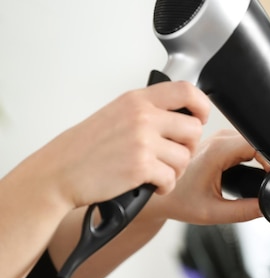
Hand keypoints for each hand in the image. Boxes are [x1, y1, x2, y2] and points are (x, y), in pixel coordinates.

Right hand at [24, 81, 211, 210]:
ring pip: (185, 157)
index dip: (202, 106)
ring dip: (175, 170)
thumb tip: (183, 115)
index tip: (200, 118)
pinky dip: (164, 186)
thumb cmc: (85, 148)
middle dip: (188, 147)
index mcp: (137, 100)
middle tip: (173, 155)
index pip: (186, 91)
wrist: (59, 172)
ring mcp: (142, 141)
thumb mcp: (117, 114)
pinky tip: (151, 185)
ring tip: (157, 172)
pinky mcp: (141, 167)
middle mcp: (142, 116)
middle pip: (193, 129)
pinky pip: (172, 179)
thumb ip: (148, 111)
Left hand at [148, 129, 269, 224]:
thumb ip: (244, 211)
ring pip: (253, 140)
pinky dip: (253, 156)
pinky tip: (251, 172)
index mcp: (217, 151)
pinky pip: (245, 143)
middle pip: (258, 140)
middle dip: (269, 159)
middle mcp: (218, 140)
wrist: (159, 196)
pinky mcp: (219, 143)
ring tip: (262, 178)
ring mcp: (219, 139)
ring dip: (262, 157)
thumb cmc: (178, 201)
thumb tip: (269, 207)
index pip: (258, 144)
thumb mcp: (214, 212)